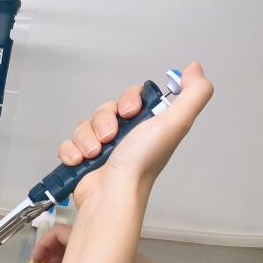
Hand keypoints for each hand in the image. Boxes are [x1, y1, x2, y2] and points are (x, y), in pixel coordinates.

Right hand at [57, 61, 212, 207]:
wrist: (111, 194)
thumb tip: (194, 69)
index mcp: (147, 126)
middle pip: (105, 110)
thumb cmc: (141, 165)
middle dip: (103, 121)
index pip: (132, 97)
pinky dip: (71, 152)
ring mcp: (102, 149)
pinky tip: (81, 161)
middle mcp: (125, 136)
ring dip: (87, 139)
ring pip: (84, 126)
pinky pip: (68, 144)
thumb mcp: (176, 123)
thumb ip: (194, 93)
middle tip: (111, 138)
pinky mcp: (82, 160)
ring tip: (95, 155)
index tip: (130, 112)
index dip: (128, 100)